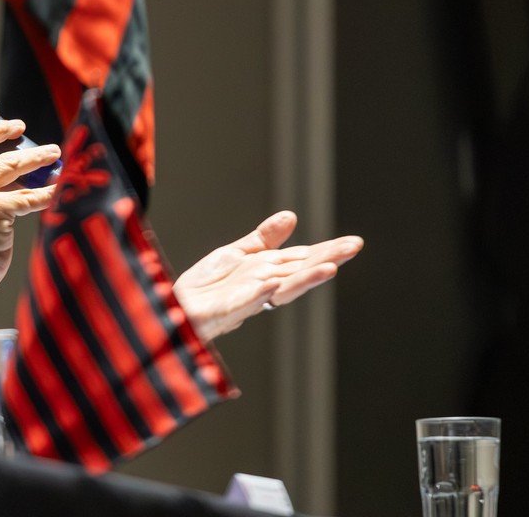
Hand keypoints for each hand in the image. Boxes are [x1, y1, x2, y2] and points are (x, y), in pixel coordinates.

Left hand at [172, 211, 362, 341]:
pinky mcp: (224, 312)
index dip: (327, 251)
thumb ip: (263, 239)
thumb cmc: (207, 285)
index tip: (353, 242)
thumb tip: (292, 216)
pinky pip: (243, 303)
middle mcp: (262, 286)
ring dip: (303, 280)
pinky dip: (258, 294)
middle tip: (354, 247)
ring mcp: (246, 300)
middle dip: (326, 259)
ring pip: (280, 290)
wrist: (175, 306)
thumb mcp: (237, 253)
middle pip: (298, 272)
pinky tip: (271, 283)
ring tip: (329, 268)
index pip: (301, 260)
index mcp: (267, 272)